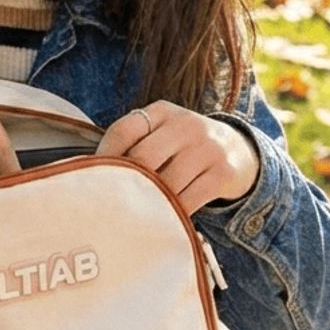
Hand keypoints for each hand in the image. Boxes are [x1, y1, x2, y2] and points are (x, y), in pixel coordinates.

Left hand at [95, 101, 259, 214]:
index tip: (93, 177)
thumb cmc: (184, 147)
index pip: (124, 129)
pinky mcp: (223, 173)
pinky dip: (173, 213)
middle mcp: (185, 125)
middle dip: (127, 183)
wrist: (239, 151)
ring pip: (166, 183)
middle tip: (115, 203)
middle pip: (143, 158)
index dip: (105, 155)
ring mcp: (206, 148)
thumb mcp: (162, 132)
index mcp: (162, 112)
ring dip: (151, 202)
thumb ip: (134, 143)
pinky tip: (165, 218)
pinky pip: (189, 200)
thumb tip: (90, 170)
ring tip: (138, 214)